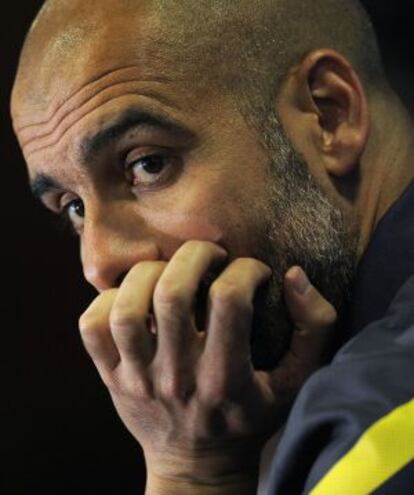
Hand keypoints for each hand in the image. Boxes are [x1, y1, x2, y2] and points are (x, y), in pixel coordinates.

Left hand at [79, 241, 335, 493]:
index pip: (230, 300)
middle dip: (194, 256)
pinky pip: (92, 327)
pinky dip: (106, 300)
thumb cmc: (250, 420)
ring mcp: (138, 379)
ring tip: (170, 271)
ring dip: (149, 274)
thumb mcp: (299, 383)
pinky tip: (133, 297)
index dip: (246, 270)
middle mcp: (177, 377)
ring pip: (127, 308)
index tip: (254, 272)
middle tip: (211, 254)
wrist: (197, 468)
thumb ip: (314, 328)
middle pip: (172, 293)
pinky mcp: (111, 378)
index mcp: (225, 378)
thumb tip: (293, 275)